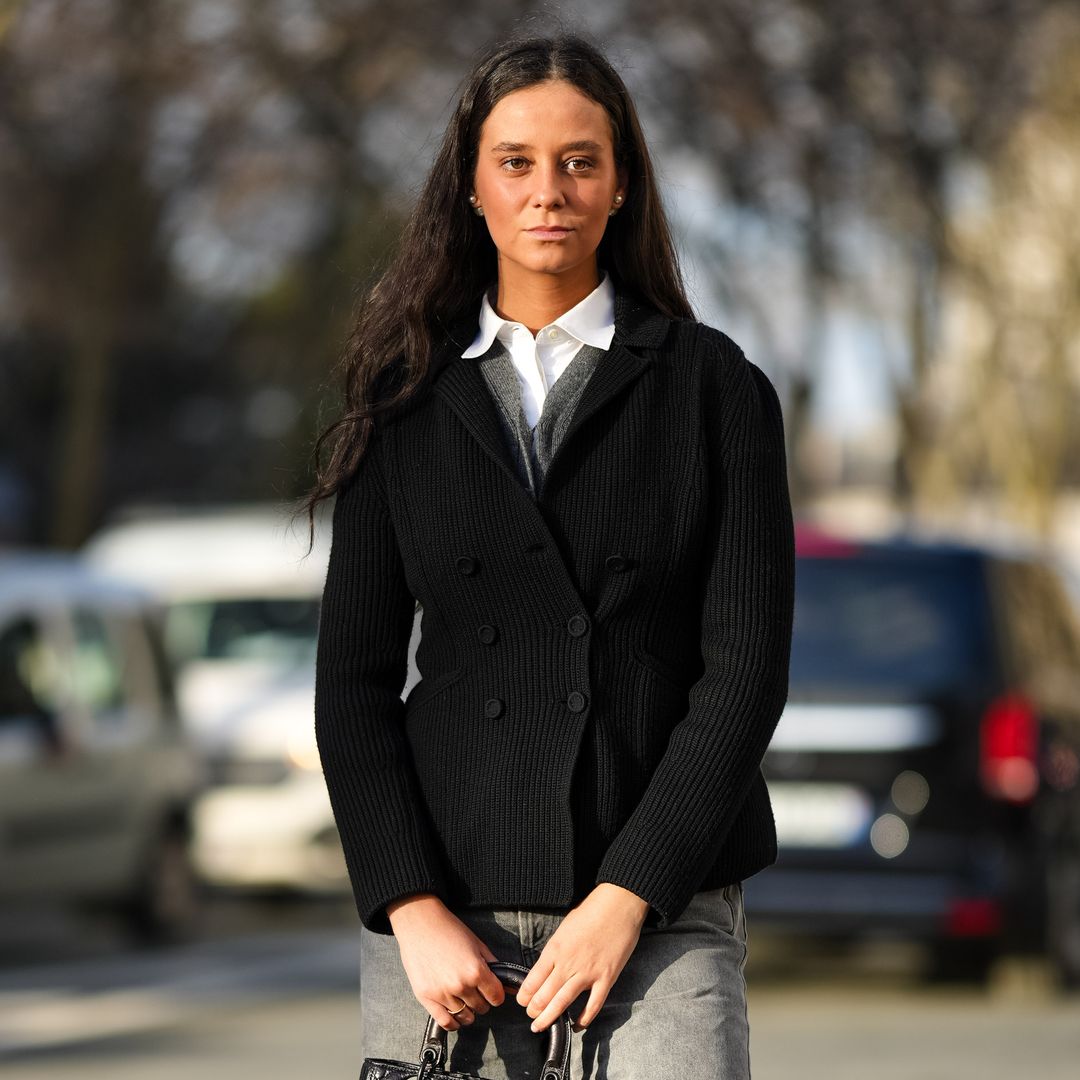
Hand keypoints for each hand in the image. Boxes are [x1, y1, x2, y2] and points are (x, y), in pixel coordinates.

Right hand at [387, 893, 505, 1030]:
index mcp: (476, 970)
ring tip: (464, 1000)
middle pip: (481, 1007)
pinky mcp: (426, 998)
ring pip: (465, 1016)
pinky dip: (453, 1023)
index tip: (492, 991)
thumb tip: (508, 984)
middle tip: (476, 991)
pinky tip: (455, 1015)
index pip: (496, 997)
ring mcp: (442, 993)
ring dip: (468, 1011)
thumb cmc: (449, 930)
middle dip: (482, 1000)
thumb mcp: (477, 943)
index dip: (496, 994)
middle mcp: (460, 985)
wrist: (420, 924)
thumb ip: (493, 964)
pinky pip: (445, 1022)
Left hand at [515, 883, 649, 1033]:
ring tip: (540, 1026)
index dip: (524, 994)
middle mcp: (568, 963)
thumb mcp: (564, 927)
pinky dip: (584, 1019)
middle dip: (534, 1010)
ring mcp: (588, 973)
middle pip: (544, 995)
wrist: (618, 905)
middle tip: (531, 1016)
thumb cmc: (591, 911)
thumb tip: (547, 966)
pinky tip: (576, 1025)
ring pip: (563, 1003)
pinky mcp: (606, 978)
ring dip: (549, 1017)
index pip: (533, 979)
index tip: (522, 1000)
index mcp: (555, 949)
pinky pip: (593, 1005)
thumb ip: (556, 949)